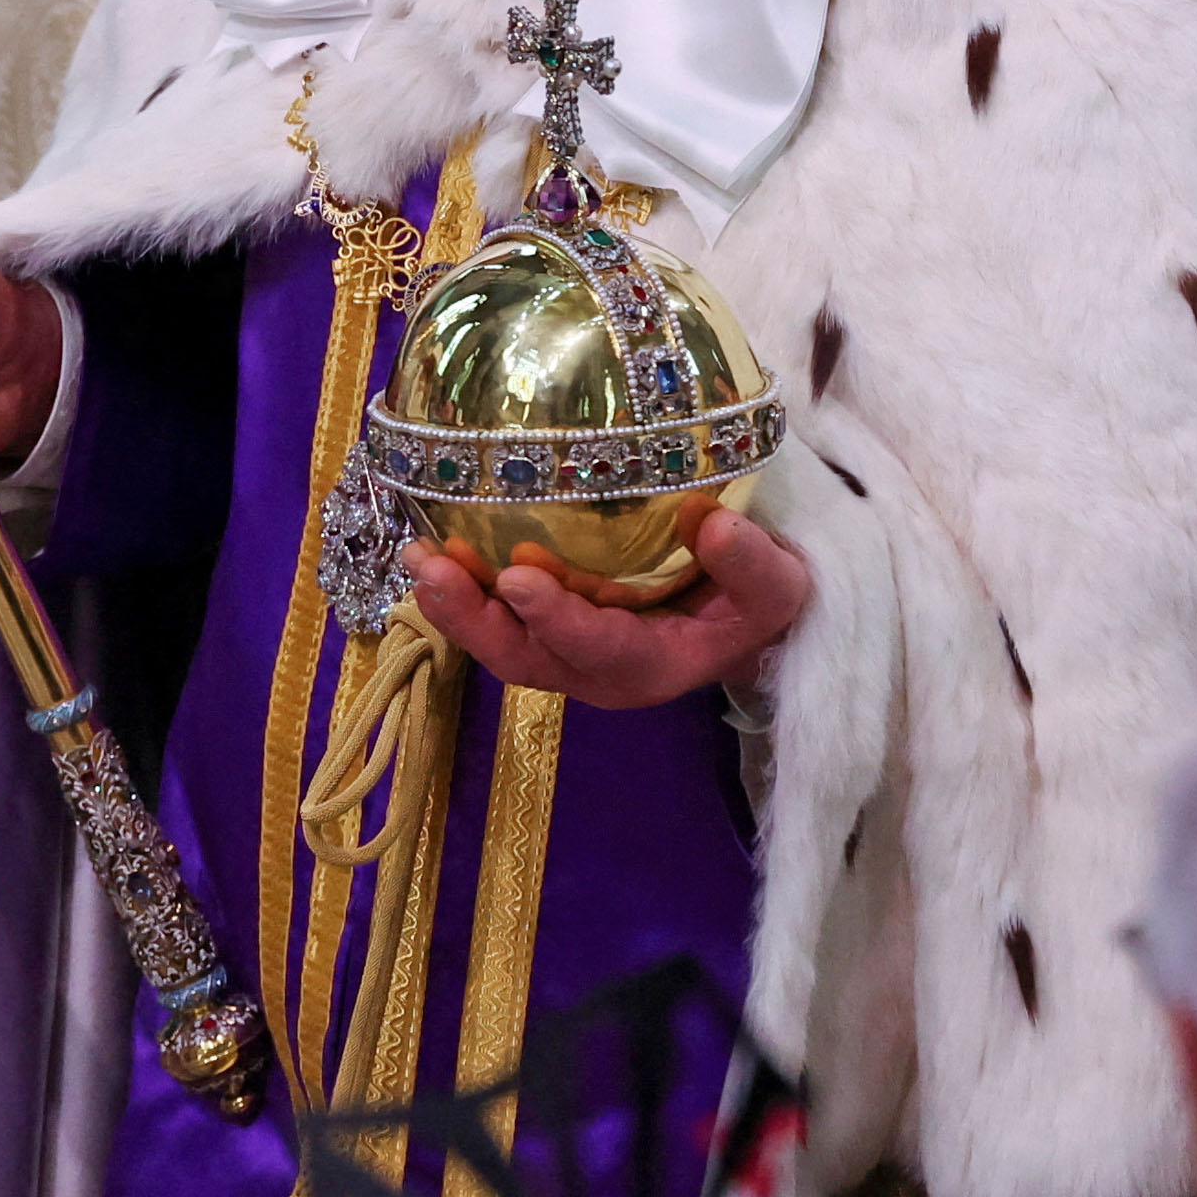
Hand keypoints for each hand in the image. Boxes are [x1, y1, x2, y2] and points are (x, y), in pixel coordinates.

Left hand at [406, 504, 811, 711]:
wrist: (745, 620)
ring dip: (455, 606)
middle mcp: (596, 671)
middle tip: (435, 569)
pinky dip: (463, 591)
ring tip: (417, 556)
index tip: (518, 575)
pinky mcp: (546, 631)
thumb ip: (752, 565)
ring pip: (500, 644)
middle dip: (476, 620)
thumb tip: (714, 524)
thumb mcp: (779, 587)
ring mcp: (565, 654)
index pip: (601, 649)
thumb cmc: (756, 603)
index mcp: (652, 666)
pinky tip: (431, 546)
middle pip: (526, 658)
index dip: (557, 618)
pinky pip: (497, 620)